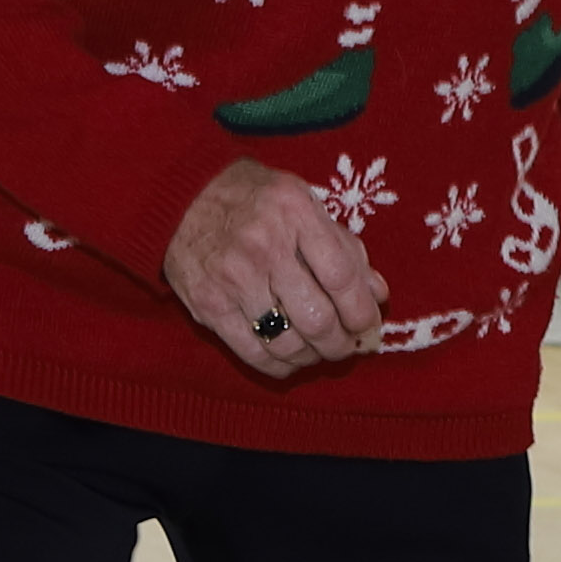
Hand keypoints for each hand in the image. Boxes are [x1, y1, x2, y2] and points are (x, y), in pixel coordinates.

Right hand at [166, 156, 382, 377]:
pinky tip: (290, 360)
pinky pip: (253, 352)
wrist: (182, 196)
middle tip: (346, 346)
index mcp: (295, 213)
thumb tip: (378, 294)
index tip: (369, 326)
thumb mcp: (304, 203)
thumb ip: (344, 247)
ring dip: (312, 357)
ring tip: (319, 352)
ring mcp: (233, 278)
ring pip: (287, 342)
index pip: (341, 276)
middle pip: (317, 318)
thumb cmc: (254, 198)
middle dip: (340, 344)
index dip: (362, 311)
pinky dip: (279, 365)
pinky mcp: (209, 305)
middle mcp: (264, 246)